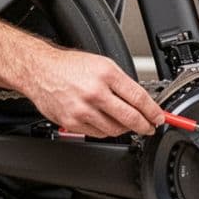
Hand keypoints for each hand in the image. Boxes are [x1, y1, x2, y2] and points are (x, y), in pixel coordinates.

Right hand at [24, 48, 163, 137]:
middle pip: (130, 117)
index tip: (159, 117)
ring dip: (125, 129)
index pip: (138, 98)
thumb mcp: (101, 64)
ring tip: (127, 124)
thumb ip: (121, 83)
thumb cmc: (69, 66)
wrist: (39, 71)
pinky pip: (98, 134)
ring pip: (115, 129)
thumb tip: (141, 101)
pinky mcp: (72, 122)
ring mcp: (83, 109)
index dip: (153, 111)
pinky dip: (106, 131)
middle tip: (150, 127)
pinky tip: (107, 123)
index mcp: (106, 74)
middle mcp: (95, 92)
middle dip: (145, 126)